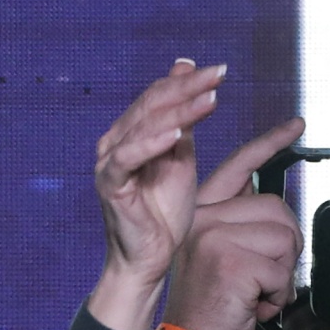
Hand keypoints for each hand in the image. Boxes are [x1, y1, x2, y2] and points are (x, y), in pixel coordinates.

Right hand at [90, 60, 224, 327]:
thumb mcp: (181, 160)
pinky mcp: (111, 183)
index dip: (189, 81)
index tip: (219, 71)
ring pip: (144, 125)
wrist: (148, 258)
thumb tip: (193, 80)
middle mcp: (116, 140)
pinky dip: (152, 143)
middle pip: (153, 104)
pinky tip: (178, 134)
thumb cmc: (164, 213)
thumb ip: (186, 123)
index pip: (160, 97)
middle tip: (220, 74)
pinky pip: (129, 158)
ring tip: (209, 99)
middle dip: (189, 87)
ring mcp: (110, 160)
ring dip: (179, 110)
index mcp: (133, 132)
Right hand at [162, 116, 305, 329]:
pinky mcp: (228, 260)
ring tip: (256, 293)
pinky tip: (254, 306)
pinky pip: (281, 270)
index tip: (297, 125)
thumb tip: (280, 215)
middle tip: (264, 278)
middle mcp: (202, 217)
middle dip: (286, 250)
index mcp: (201, 212)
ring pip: (285, 239)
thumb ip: (246, 230)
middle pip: (279, 209)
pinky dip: (278, 296)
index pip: (241, 165)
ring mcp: (213, 235)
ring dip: (283, 275)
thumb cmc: (214, 311)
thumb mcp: (228, 261)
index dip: (272, 141)